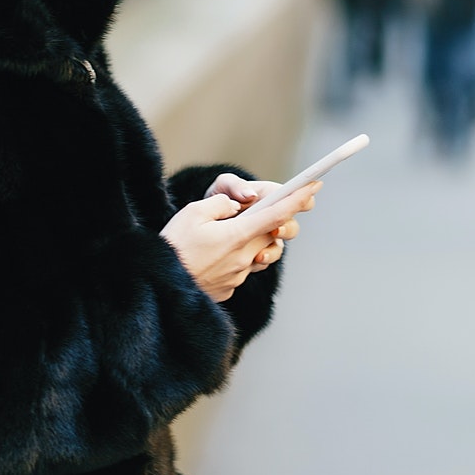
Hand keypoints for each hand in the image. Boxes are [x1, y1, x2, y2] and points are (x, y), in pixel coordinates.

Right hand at [161, 176, 318, 302]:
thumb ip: (219, 204)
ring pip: (258, 253)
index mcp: (237, 235)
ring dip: (252, 242)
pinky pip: (242, 268)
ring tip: (226, 236)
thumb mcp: (191, 213)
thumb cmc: (173, 246)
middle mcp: (245, 258)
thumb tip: (234, 207)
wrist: (159, 286)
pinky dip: (234, 258)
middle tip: (257, 211)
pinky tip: (212, 257)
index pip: (277, 214)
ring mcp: (239, 276)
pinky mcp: (230, 288)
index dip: (298, 199)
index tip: (315, 186)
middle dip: (271, 221)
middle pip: (271, 234)